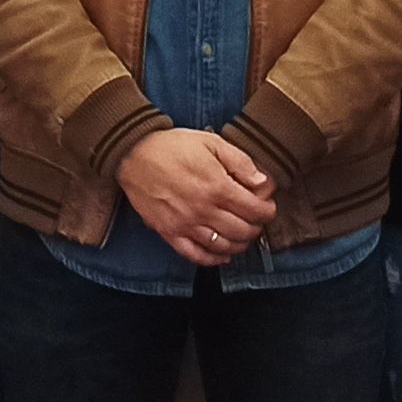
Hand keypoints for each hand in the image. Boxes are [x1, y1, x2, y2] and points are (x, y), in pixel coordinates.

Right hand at [117, 129, 273, 266]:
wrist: (134, 154)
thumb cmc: (172, 146)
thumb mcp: (212, 142)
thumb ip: (240, 162)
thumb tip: (261, 181)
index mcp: (217, 187)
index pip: (255, 210)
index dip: (267, 211)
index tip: (268, 207)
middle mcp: (204, 210)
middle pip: (243, 230)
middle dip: (256, 227)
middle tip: (257, 221)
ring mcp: (186, 225)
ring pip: (223, 246)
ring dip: (239, 244)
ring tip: (243, 236)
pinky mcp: (169, 233)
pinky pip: (195, 255)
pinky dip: (213, 259)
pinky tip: (222, 254)